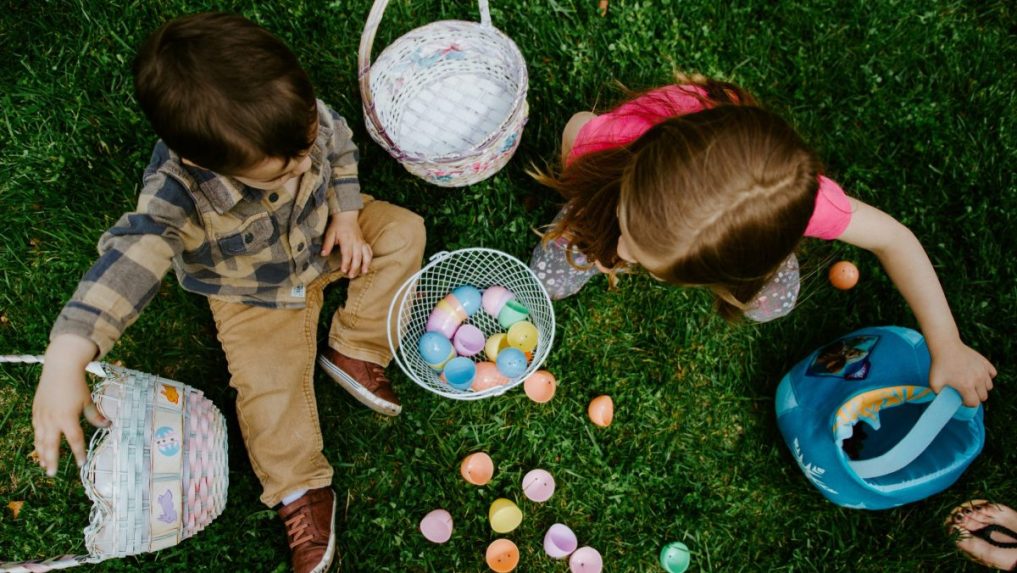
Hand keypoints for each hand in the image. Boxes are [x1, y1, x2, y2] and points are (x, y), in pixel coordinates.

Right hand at [32, 334, 108, 475]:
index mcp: (67, 418)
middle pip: (51, 446)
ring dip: (41, 454)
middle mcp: (52, 419)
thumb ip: (95, 416)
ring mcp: (42, 416)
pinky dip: (37, 441)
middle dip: (51, 461)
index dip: (78, 453)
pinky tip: (39, 447)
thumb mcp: (88, 400)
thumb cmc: (77, 384)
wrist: (60, 368)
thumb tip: (107, 426)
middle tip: (52, 474)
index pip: (74, 440)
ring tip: (44, 465)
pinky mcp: (36, 411)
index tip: (81, 463)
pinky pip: (36, 430)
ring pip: (40, 440)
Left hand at [321, 210, 371, 278]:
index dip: (346, 263)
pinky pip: (369, 250)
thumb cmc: (337, 225)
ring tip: (364, 272)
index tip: (343, 270)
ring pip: (366, 254)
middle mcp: (355, 242)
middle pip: (357, 256)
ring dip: (365, 264)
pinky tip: (367, 264)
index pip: (347, 254)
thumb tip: (323, 254)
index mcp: (346, 240)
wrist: (346, 216)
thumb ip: (327, 244)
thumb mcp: (330, 233)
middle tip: (351, 275)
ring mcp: (361, 242)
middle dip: (355, 267)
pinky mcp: (364, 242)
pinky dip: (369, 258)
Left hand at [928, 339, 996, 406]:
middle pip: (983, 396)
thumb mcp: (933, 382)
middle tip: (966, 392)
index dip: (967, 404)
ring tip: (972, 383)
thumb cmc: (939, 364)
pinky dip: (987, 376)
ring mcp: (983, 371)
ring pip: (989, 386)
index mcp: (966, 386)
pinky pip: (992, 374)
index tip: (961, 399)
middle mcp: (978, 380)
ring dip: (982, 387)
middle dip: (975, 397)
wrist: (946, 346)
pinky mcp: (985, 363)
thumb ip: (938, 394)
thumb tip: (943, 400)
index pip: (974, 403)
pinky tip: (978, 375)